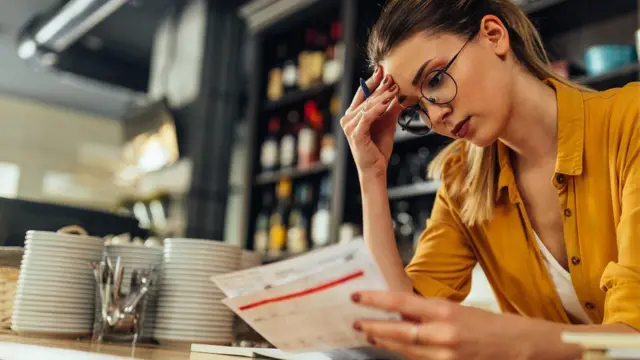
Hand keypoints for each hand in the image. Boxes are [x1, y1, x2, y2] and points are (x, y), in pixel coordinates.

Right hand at [340, 68, 401, 177]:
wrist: (375, 168)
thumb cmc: (379, 147)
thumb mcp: (387, 122)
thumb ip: (390, 108)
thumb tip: (401, 93)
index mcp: (353, 114)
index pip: (362, 93)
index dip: (372, 81)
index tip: (382, 69)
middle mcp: (348, 118)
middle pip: (366, 98)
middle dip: (380, 87)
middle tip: (392, 77)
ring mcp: (350, 126)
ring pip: (368, 106)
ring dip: (382, 96)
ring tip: (395, 88)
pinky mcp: (356, 133)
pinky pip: (368, 116)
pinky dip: (378, 108)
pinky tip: (387, 102)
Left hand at [352, 291, 536, 359]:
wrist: (521, 346)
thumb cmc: (490, 325)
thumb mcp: (458, 310)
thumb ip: (429, 312)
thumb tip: (401, 312)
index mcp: (445, 311)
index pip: (401, 303)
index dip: (375, 300)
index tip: (356, 297)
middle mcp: (443, 335)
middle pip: (398, 333)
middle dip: (373, 328)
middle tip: (356, 323)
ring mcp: (446, 357)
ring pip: (406, 351)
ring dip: (385, 343)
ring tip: (370, 335)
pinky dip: (407, 356)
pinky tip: (396, 350)